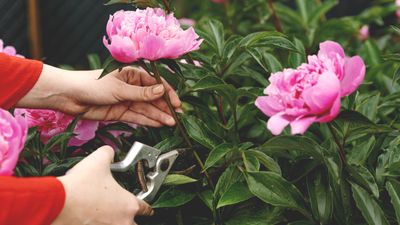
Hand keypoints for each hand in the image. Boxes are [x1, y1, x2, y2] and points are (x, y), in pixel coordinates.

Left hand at [16, 65, 181, 126]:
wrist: (70, 96)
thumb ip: (142, 93)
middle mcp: (131, 87)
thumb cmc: (92, 84)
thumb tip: (161, 92)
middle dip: (165, 107)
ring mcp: (126, 100)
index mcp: (132, 74)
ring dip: (159, 116)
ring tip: (171, 123)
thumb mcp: (120, 88)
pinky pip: (138, 117)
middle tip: (177, 117)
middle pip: (153, 98)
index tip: (177, 103)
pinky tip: (159, 124)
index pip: (155, 84)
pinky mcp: (120, 112)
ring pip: (147, 109)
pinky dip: (148, 121)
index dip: (167, 93)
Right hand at [53, 146, 152, 224]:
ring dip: (113, 222)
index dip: (147, 207)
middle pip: (133, 224)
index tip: (147, 209)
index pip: (146, 209)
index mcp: (128, 205)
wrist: (57, 203)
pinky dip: (96, 223)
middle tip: (121, 212)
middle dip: (129, 219)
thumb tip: (109, 152)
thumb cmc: (80, 186)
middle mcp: (121, 222)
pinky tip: (89, 217)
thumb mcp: (98, 160)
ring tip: (103, 214)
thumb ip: (108, 153)